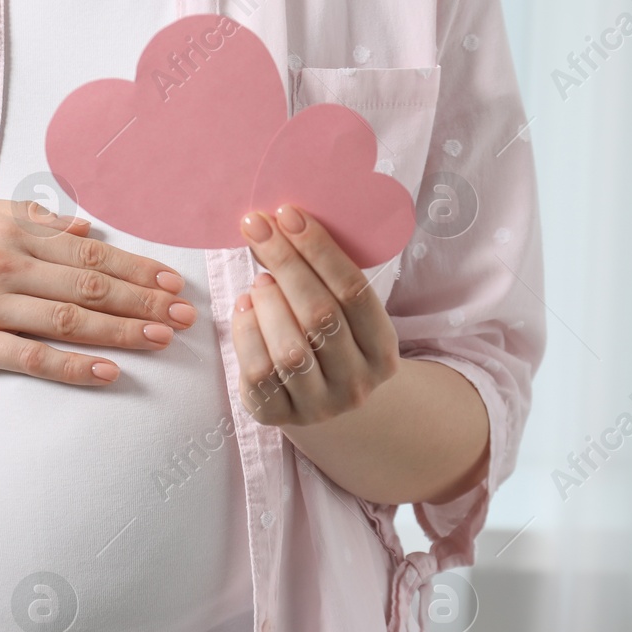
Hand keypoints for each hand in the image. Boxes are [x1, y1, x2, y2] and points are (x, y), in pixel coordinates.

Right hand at [0, 198, 196, 384]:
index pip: (90, 252)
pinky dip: (74, 366)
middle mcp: (5, 264)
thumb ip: (29, 216)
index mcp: (11, 230)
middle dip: (145, 300)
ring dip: (123, 330)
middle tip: (185, 315)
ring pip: (70, 319)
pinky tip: (108, 373)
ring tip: (162, 339)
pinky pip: (32, 357)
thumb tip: (84, 227)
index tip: (173, 282)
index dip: (138, 268)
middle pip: (91, 284)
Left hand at [231, 205, 400, 424]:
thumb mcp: (347, 315)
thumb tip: (284, 222)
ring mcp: (319, 405)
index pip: (355, 292)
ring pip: (289, 348)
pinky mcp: (279, 416)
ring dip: (268, 301)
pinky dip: (246, 330)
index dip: (320, 250)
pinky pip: (258, 371)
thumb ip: (329, 278)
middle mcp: (357, 384)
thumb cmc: (334, 341)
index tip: (289, 215)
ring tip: (260, 279)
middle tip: (259, 228)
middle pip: (320, 315)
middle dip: (285, 262)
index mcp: (384, 352)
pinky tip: (246, 306)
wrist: (325, 400)